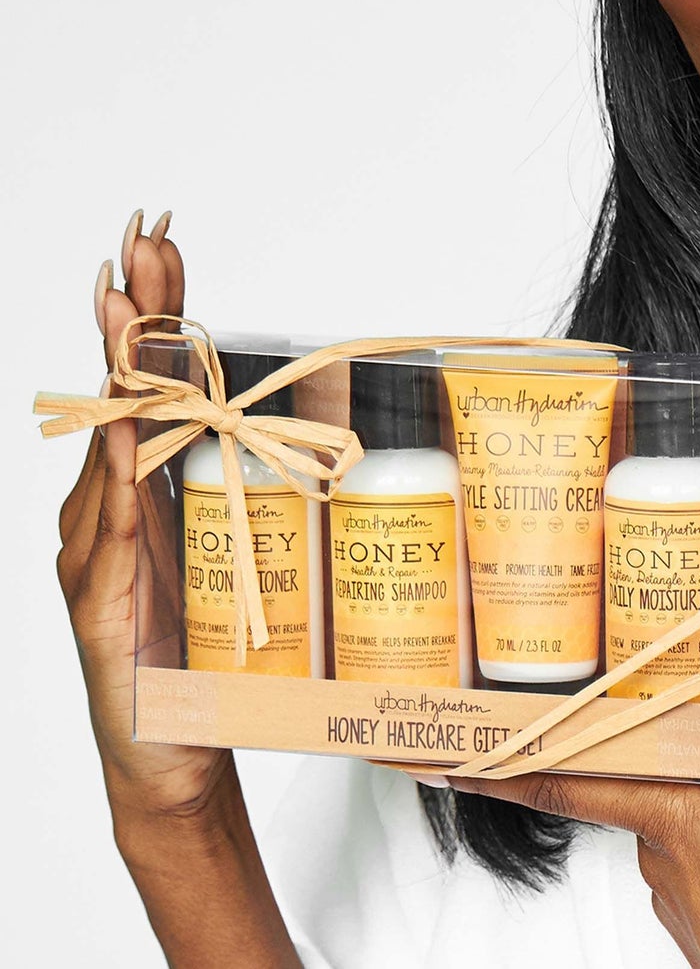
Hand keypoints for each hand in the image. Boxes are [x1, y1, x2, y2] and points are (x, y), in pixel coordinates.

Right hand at [56, 210, 236, 834]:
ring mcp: (96, 547)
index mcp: (147, 486)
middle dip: (134, 312)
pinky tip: (123, 433)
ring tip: (124, 305)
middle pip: (123, 390)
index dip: (154, 311)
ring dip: (121, 370)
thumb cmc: (206, 655)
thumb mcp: (239, 554)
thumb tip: (304, 427)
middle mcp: (110, 505)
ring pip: (110, 440)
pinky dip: (118, 474)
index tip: (162, 245)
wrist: (173, 755)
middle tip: (142, 244)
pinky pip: (114, 523)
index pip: (150, 380)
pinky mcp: (98, 597)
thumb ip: (250, 491)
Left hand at [439, 646, 699, 968]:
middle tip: (689, 670)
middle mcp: (663, 855)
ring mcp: (681, 886)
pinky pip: (696, 831)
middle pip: (633, 770)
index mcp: (675, 826)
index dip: (501, 765)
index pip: (566, 785)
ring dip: (698, 759)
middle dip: (653, 724)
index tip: (439, 751)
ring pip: (671, 798)